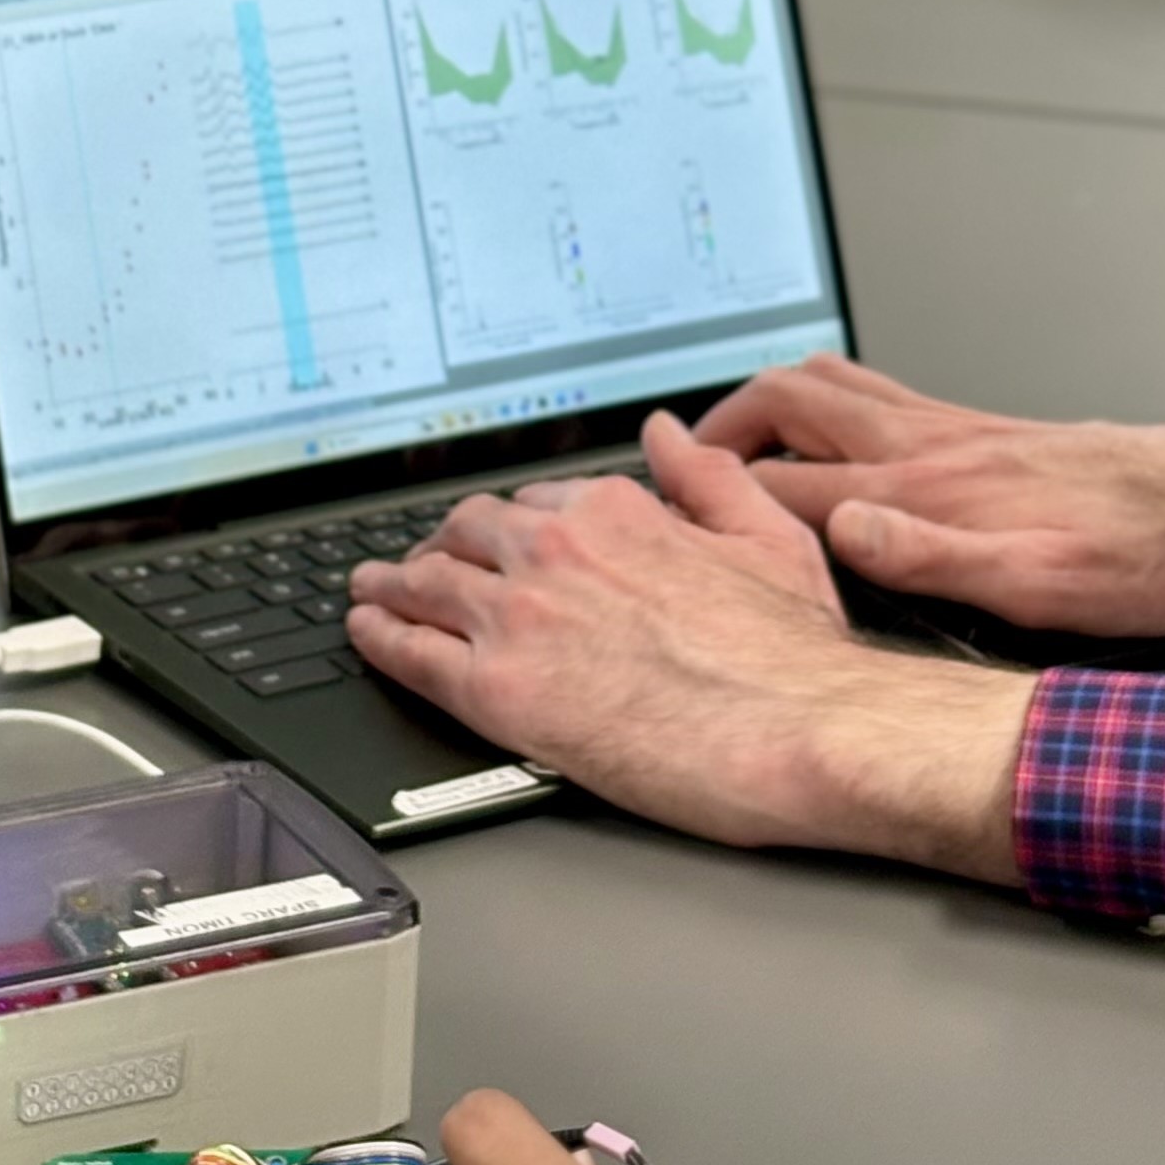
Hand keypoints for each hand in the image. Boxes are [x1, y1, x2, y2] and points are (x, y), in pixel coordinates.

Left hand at [347, 411, 1030, 878]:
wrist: (798, 732)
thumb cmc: (796, 656)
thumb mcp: (769, 533)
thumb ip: (707, 476)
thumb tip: (669, 433)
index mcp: (615, 511)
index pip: (537, 502)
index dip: (515, 523)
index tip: (502, 537)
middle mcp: (555, 550)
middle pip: (467, 531)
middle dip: (441, 543)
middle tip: (424, 561)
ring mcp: (518, 617)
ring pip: (426, 582)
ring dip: (392, 583)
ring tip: (372, 589)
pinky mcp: (496, 691)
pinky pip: (411, 652)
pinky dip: (378, 637)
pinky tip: (366, 633)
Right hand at [691, 355, 1164, 634]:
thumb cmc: (1140, 557)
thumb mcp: (1042, 587)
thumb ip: (933, 558)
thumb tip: (843, 530)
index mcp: (929, 491)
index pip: (788, 485)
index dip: (716, 497)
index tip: (666, 514)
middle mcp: (929, 446)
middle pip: (791, 404)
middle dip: (721, 429)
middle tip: (679, 464)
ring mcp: (949, 428)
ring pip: (828, 384)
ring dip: (764, 403)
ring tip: (729, 440)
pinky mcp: (974, 426)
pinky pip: (871, 390)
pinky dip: (818, 400)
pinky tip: (821, 433)